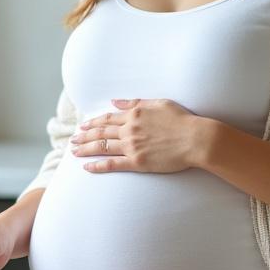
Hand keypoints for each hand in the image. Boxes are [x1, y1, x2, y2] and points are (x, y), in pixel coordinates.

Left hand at [70, 98, 208, 173]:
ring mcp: (132, 146)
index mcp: (135, 114)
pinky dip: (98, 165)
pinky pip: (112, 164)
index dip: (94, 122)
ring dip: (86, 149)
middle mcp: (130, 129)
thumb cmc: (182, 120)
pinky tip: (86, 167)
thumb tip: (115, 102)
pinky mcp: (138, 162)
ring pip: (103, 147)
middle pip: (101, 132)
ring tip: (74, 151)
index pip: (108, 118)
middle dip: (84, 136)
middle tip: (73, 139)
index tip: (83, 125)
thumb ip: (135, 102)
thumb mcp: (159, 103)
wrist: (196, 139)